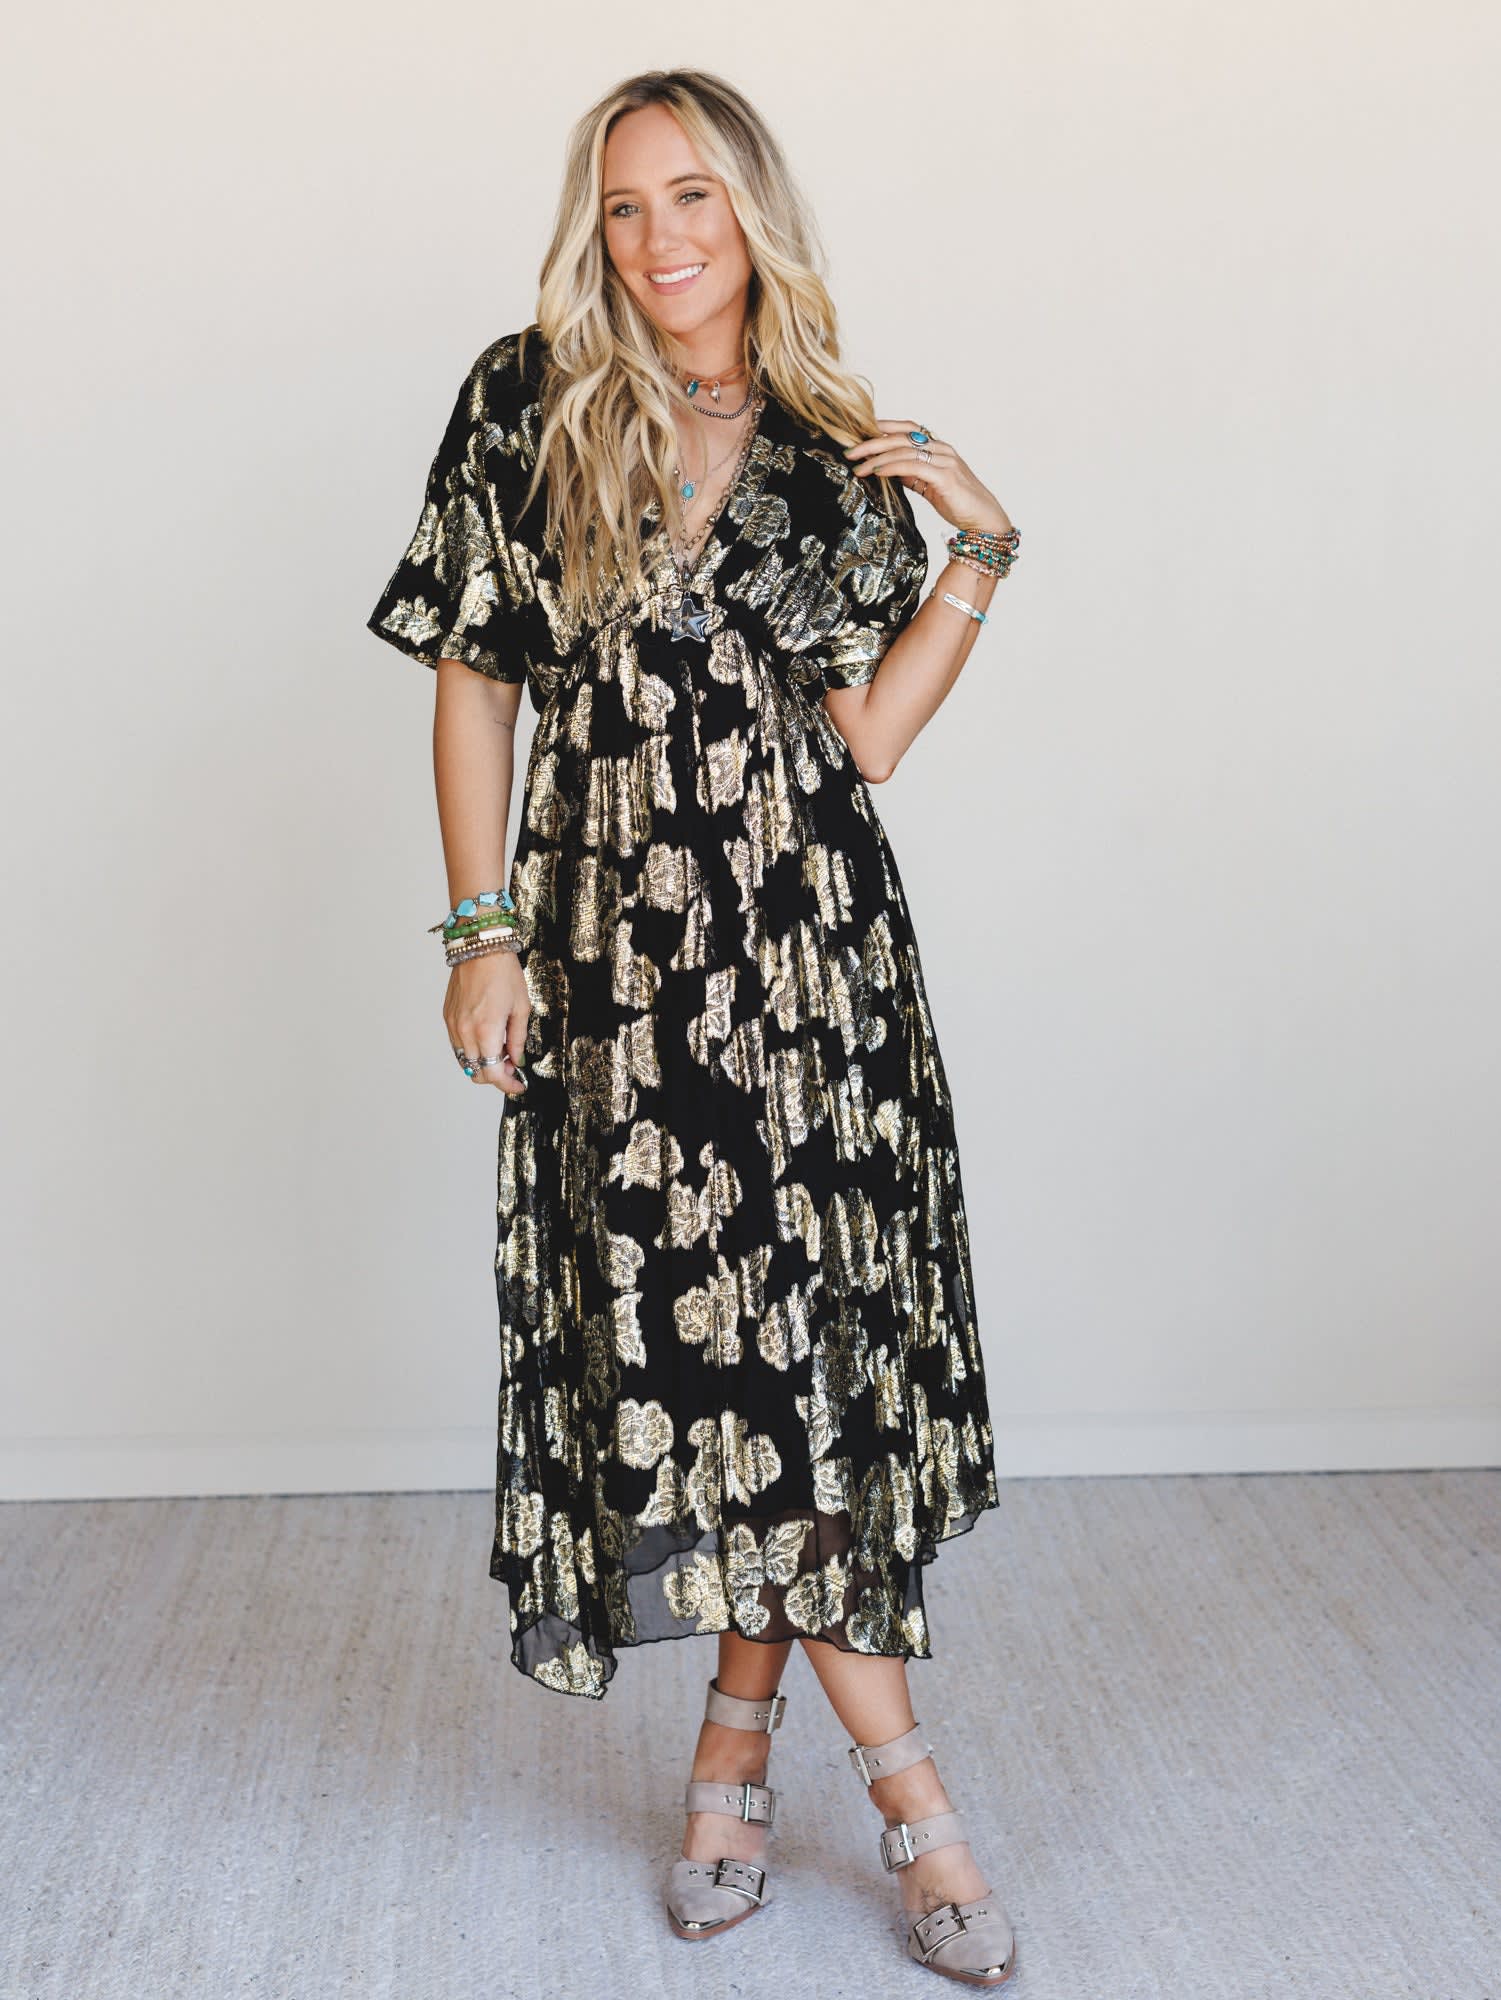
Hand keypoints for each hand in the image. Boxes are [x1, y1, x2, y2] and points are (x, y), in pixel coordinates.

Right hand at [444, 950, 530, 1094]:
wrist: (480, 948)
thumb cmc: (503, 972)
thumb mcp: (521, 1008)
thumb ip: (518, 1039)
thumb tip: (517, 1059)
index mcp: (486, 1031)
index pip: (493, 1075)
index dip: (508, 1085)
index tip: (518, 1085)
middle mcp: (465, 1032)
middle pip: (477, 1073)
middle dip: (496, 1076)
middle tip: (511, 1066)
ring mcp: (453, 1025)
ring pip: (465, 1061)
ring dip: (483, 1063)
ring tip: (500, 1050)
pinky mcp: (448, 1017)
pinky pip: (458, 1045)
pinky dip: (472, 1050)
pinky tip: (486, 1038)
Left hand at [844, 420, 1011, 536]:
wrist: (983, 520)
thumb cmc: (958, 503)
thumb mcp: (928, 485)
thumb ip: (911, 474)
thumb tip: (887, 468)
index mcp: (938, 448)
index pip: (908, 429)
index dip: (884, 428)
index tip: (861, 433)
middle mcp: (942, 449)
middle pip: (901, 437)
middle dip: (872, 443)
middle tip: (850, 451)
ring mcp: (945, 461)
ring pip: (904, 451)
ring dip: (877, 457)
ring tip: (858, 466)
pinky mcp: (945, 476)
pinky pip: (913, 467)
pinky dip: (892, 467)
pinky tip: (877, 471)